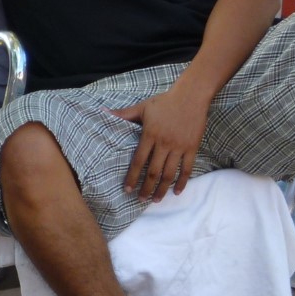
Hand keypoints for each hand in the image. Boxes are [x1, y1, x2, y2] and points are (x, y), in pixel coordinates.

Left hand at [112, 85, 211, 201]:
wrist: (191, 95)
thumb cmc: (165, 101)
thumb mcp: (143, 107)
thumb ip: (123, 114)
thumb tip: (102, 111)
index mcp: (150, 135)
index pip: (138, 161)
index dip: (132, 177)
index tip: (127, 190)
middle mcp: (164, 143)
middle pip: (153, 172)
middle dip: (146, 188)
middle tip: (140, 200)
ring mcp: (179, 146)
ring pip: (169, 173)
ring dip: (162, 189)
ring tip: (156, 200)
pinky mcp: (192, 147)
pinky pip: (187, 169)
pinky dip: (182, 182)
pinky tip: (177, 191)